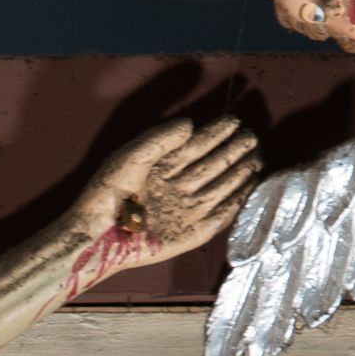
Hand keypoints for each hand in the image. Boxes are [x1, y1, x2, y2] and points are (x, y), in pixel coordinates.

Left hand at [64, 114, 259, 284]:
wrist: (97, 234)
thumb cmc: (106, 194)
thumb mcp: (131, 156)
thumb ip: (160, 138)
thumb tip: (191, 123)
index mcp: (163, 167)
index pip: (197, 146)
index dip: (216, 133)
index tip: (234, 121)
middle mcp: (178, 187)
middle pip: (214, 165)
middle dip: (234, 150)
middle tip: (252, 137)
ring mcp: (185, 210)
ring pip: (220, 188)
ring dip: (239, 173)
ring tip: (257, 157)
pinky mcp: (191, 234)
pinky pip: (219, 217)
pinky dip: (234, 203)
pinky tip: (248, 188)